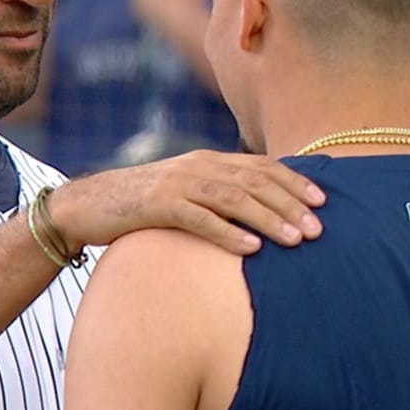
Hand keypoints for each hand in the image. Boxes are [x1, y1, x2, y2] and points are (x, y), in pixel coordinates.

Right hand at [48, 150, 325, 254]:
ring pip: (234, 198)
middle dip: (290, 204)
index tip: (322, 202)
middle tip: (318, 228)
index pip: (261, 167)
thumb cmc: (143, 205)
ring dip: (269, 218)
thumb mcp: (187, 193)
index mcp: (208, 160)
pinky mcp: (157, 205)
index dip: (294, 182)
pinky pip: (200, 219)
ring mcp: (177, 183)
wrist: (86, 205)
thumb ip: (220, 196)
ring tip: (295, 239)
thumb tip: (261, 214)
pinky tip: (252, 248)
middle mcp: (198, 166)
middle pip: (255, 181)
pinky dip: (228, 233)